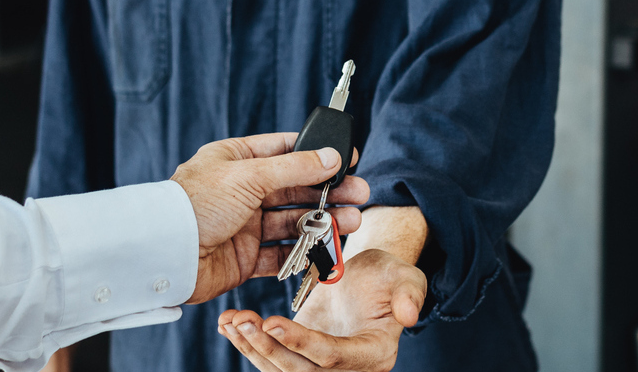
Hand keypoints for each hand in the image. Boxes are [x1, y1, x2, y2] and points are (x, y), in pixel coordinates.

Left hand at [170, 133, 368, 303]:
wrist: (165, 253)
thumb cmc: (195, 205)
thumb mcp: (249, 175)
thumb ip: (294, 168)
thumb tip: (331, 156)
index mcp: (236, 161)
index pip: (284, 151)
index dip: (317, 154)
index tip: (348, 158)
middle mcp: (241, 191)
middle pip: (295, 188)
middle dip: (328, 191)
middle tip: (359, 194)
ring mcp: (244, 225)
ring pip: (293, 221)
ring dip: (323, 221)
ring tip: (352, 222)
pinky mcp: (245, 258)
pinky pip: (282, 253)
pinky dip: (305, 252)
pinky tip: (327, 248)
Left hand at [215, 248, 428, 371]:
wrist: (370, 276)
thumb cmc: (388, 275)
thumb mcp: (405, 276)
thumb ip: (409, 293)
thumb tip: (409, 316)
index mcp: (373, 354)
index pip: (332, 357)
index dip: (302, 343)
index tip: (273, 322)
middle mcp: (346, 369)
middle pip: (299, 371)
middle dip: (267, 349)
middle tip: (242, 322)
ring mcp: (319, 365)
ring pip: (279, 369)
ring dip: (251, 347)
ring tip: (230, 321)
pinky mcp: (298, 355)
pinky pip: (270, 357)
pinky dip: (246, 342)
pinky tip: (227, 323)